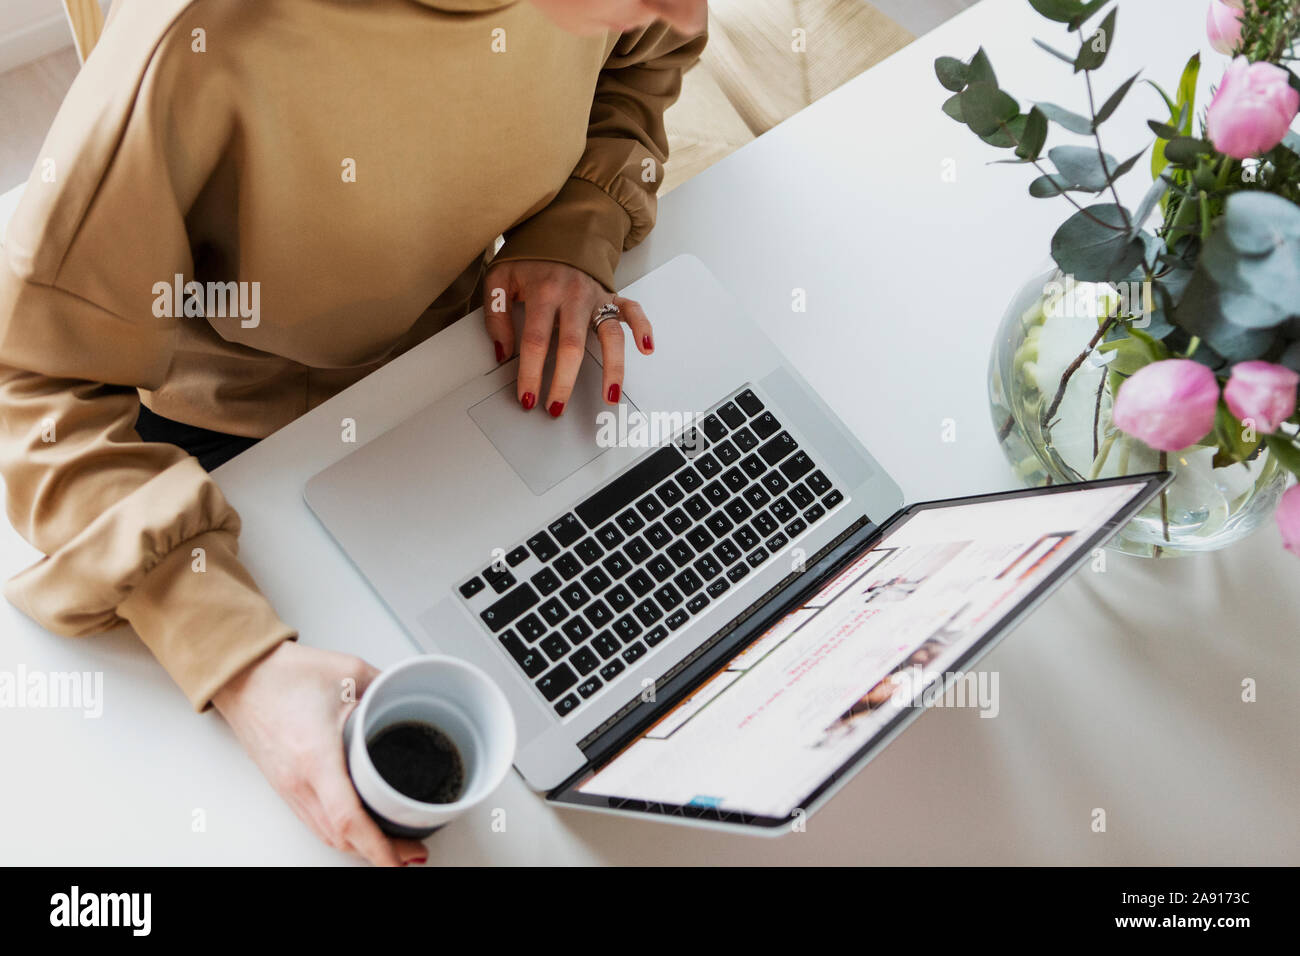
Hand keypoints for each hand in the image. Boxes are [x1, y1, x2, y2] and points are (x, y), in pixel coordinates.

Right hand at [212, 641, 428, 866]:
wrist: (241, 675)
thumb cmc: (284, 674)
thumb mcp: (350, 672)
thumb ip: (387, 688)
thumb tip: (413, 697)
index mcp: (316, 757)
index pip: (349, 818)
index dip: (379, 847)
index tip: (402, 861)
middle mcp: (299, 781)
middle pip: (341, 837)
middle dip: (380, 854)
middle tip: (414, 852)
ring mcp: (288, 787)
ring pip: (327, 834)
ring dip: (359, 848)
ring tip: (394, 849)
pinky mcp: (283, 786)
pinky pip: (315, 822)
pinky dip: (340, 834)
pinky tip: (358, 831)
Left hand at [483, 259, 654, 416]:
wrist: (557, 228)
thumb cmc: (529, 258)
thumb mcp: (499, 278)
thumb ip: (496, 314)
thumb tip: (503, 352)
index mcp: (544, 290)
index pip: (536, 340)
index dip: (531, 372)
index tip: (527, 395)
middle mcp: (574, 295)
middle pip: (571, 346)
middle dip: (563, 382)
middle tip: (555, 407)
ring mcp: (596, 297)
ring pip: (610, 336)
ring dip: (612, 368)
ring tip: (609, 395)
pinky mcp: (612, 296)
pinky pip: (633, 312)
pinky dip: (643, 328)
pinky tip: (646, 349)